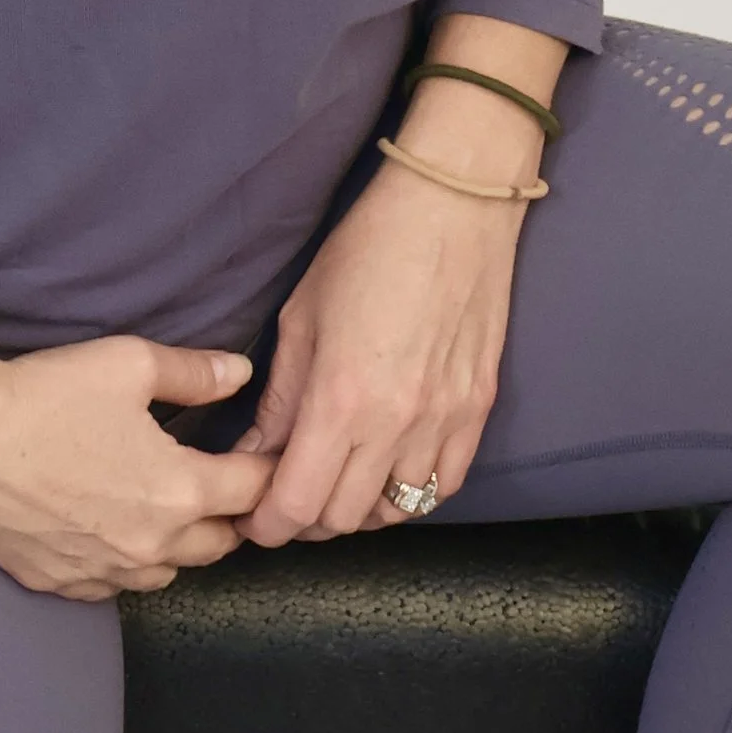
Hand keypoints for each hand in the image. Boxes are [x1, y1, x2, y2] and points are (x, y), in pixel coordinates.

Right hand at [0, 250, 276, 600]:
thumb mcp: (130, 363)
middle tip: (228, 484)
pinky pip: (112, 586)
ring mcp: (104, 573)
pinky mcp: (60, 584)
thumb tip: (242, 374)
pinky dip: (125, 562)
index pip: (254, 491)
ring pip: (168, 572)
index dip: (270, 470)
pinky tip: (112, 530)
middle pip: (220, 543)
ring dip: (181, 544)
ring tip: (171, 508)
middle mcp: (152, 544)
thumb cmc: (46, 393)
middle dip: (233, 515)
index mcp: (180, 491)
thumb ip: (196, 373)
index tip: (275, 458)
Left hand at [236, 158, 527, 548]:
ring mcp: (444, 422)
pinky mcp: (478, 411)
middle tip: (288, 492)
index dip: (268, 525)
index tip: (253, 520)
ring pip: (396, 513)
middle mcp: (395, 424)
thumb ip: (279, 398)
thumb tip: (254, 453)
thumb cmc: (368, 248)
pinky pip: (444, 487)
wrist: (452, 207)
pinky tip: (388, 469)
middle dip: (306, 517)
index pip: (298, 503)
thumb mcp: (301, 316)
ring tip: (337, 480)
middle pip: (343, 519)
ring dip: (358, 508)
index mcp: (340, 398)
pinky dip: (410, 493)